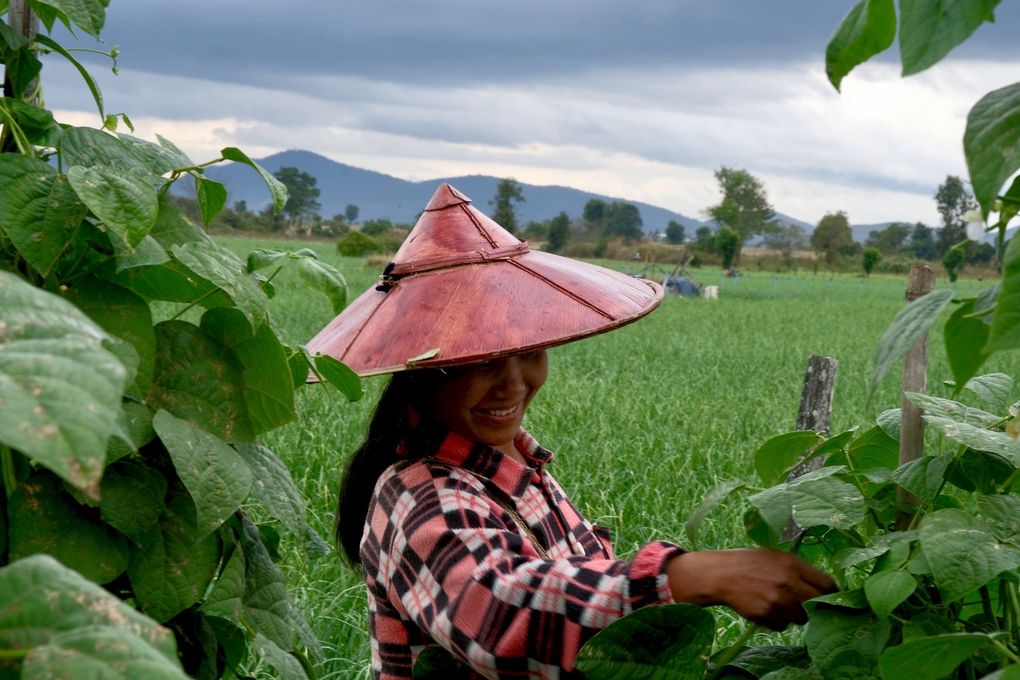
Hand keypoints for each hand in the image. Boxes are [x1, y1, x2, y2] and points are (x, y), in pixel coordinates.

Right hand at [667, 548, 836, 630]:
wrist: (722, 575)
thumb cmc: (751, 563)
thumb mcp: (776, 557)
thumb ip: (799, 569)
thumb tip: (823, 587)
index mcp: (793, 564)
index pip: (827, 584)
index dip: (831, 593)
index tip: (829, 597)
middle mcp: (788, 582)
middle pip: (817, 604)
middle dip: (813, 606)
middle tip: (803, 604)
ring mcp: (778, 600)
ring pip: (800, 618)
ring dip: (793, 615)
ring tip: (778, 604)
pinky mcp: (767, 614)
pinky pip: (782, 625)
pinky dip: (777, 621)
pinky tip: (765, 609)